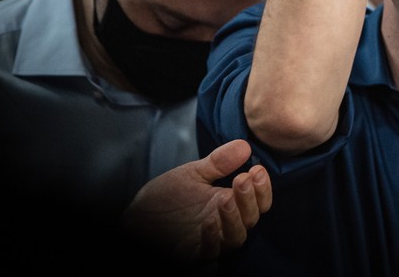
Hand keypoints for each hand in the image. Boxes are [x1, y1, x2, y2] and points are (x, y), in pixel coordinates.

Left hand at [120, 138, 271, 263]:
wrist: (136, 219)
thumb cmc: (166, 197)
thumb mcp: (193, 174)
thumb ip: (219, 162)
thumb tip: (245, 145)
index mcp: (229, 201)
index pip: (258, 200)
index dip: (262, 187)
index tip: (257, 169)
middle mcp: (225, 222)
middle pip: (251, 218)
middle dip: (250, 198)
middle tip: (243, 178)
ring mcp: (210, 239)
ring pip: (236, 237)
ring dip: (235, 218)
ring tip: (226, 199)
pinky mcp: (192, 253)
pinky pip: (209, 252)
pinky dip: (212, 239)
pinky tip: (208, 222)